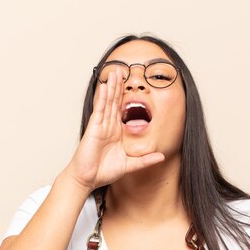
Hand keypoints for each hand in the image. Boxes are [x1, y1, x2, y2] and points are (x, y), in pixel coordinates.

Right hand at [64, 69, 164, 190]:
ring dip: (112, 87)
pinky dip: (103, 98)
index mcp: (116, 132)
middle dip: (119, 86)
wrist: (88, 179)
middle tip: (122, 70)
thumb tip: (161, 156)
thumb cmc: (103, 172)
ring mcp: (100, 126)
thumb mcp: (129, 165)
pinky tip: (106, 86)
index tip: (132, 84)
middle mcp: (108, 126)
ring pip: (108, 102)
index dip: (126, 97)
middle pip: (115, 102)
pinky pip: (100, 110)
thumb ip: (145, 160)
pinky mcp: (94, 128)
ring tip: (115, 71)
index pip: (123, 110)